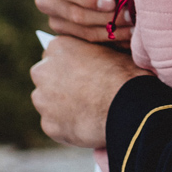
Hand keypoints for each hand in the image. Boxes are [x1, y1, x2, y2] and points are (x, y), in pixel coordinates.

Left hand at [30, 34, 147, 147]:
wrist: (129, 107)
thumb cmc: (126, 75)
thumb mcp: (112, 51)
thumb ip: (94, 53)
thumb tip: (96, 59)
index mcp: (58, 47)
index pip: (57, 52)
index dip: (71, 63)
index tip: (83, 71)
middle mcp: (43, 71)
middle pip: (46, 76)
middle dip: (59, 83)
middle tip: (84, 91)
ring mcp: (43, 100)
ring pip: (47, 102)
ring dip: (61, 105)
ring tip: (87, 111)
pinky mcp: (48, 125)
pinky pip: (55, 124)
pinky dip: (67, 125)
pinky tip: (87, 125)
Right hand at [37, 0, 136, 42]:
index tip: (112, 2)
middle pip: (75, 13)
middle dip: (106, 17)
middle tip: (131, 16)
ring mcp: (53, 16)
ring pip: (82, 30)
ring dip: (111, 31)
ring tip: (134, 28)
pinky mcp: (64, 30)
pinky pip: (87, 39)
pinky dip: (110, 38)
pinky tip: (128, 34)